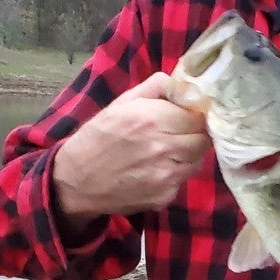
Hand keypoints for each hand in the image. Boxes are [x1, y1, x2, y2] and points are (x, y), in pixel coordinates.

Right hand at [52, 72, 210, 227]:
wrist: (77, 181)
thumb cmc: (98, 137)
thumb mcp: (121, 104)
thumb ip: (154, 87)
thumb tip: (181, 82)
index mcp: (152, 119)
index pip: (198, 116)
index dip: (194, 115)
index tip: (187, 116)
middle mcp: (163, 147)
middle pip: (203, 139)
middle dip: (195, 134)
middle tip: (181, 134)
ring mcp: (166, 175)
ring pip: (197, 161)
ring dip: (189, 155)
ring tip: (169, 152)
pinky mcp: (165, 196)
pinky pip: (183, 180)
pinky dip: (176, 174)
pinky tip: (157, 170)